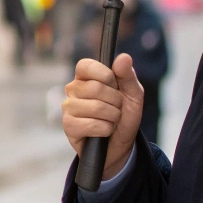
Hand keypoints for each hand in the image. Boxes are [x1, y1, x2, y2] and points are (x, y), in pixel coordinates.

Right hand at [61, 54, 142, 180]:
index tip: (115, 85)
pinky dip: (105, 129)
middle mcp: (73, 90)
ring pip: (95, 107)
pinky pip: (90, 124)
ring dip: (112, 117)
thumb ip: (128, 76)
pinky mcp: (69, 126)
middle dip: (115, 101)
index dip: (104, 74)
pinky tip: (104, 131)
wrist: (120, 145)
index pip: (85, 66)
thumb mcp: (133, 95)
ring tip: (111, 121)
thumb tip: (123, 57)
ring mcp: (69, 108)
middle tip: (117, 108)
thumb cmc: (124, 116)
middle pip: (95, 88)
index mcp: (86, 77)